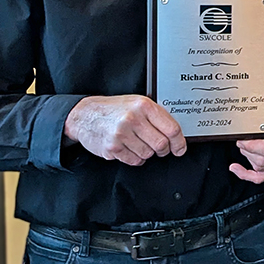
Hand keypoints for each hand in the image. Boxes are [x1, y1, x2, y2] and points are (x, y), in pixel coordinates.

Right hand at [64, 95, 185, 165]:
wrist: (84, 114)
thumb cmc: (114, 109)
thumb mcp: (137, 103)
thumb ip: (156, 116)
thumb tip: (176, 134)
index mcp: (144, 106)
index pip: (171, 129)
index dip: (179, 142)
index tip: (180, 148)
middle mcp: (133, 118)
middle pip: (161, 144)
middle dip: (163, 150)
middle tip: (159, 148)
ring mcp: (121, 133)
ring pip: (148, 154)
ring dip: (146, 153)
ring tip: (137, 143)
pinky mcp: (112, 147)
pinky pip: (133, 161)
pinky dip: (135, 158)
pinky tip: (128, 148)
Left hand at [229, 97, 263, 183]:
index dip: (254, 146)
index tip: (243, 140)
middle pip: (263, 159)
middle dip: (248, 149)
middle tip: (242, 139)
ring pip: (259, 166)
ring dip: (248, 156)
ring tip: (246, 145)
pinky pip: (259, 178)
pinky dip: (245, 174)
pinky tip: (236, 168)